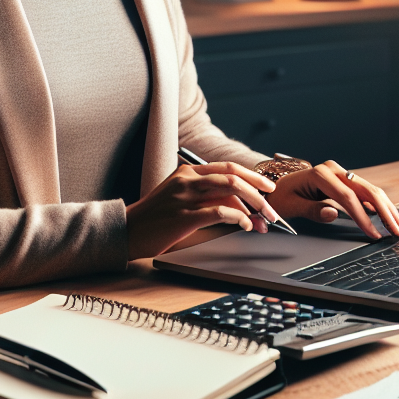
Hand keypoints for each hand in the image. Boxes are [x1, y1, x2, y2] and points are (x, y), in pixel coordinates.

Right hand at [125, 162, 278, 258]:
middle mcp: (188, 179)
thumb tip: (241, 207)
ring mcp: (185, 197)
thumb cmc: (155, 218)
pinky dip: (237, 218)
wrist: (126, 230)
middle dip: (259, 192)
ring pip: (230, 191)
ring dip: (253, 205)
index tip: (268, 187)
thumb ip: (207, 196)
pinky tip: (244, 225)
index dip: (252, 176)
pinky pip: (219, 212)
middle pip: (234, 177)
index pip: (228, 167)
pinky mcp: (183, 217)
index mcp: (188, 172)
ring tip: (263, 220)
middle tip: (272, 208)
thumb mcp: (180, 197)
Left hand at [269, 160, 398, 239]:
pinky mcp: (344, 180)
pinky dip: (379, 206)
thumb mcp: (291, 205)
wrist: (276, 185)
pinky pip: (365, 193)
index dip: (363, 217)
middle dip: (385, 212)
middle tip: (398, 231)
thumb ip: (312, 210)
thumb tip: (333, 214)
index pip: (348, 198)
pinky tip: (388, 217)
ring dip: (387, 209)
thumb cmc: (281, 196)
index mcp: (321, 174)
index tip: (374, 234)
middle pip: (367, 191)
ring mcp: (341, 173)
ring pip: (371, 190)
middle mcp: (334, 170)